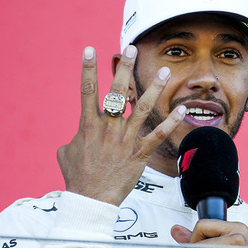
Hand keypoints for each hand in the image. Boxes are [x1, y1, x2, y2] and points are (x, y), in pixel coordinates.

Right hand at [57, 45, 184, 205]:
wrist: (91, 199)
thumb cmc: (77, 177)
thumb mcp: (66, 153)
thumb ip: (74, 138)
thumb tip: (76, 136)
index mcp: (88, 125)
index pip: (87, 90)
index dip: (88, 68)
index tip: (90, 49)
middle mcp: (108, 128)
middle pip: (118, 92)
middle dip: (124, 68)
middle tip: (131, 48)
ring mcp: (125, 140)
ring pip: (143, 108)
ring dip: (154, 88)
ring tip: (164, 71)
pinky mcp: (140, 153)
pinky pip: (158, 134)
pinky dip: (171, 122)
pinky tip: (182, 110)